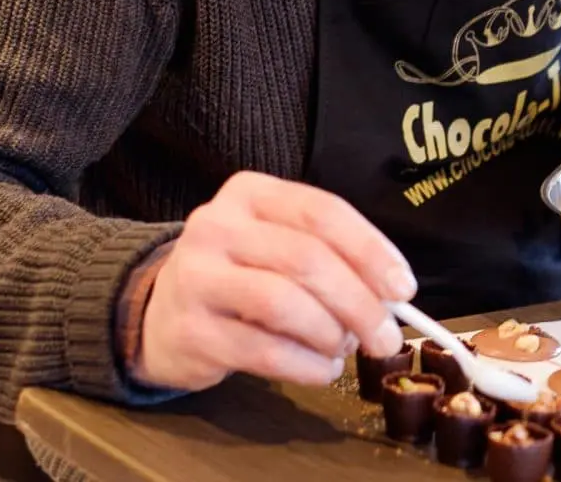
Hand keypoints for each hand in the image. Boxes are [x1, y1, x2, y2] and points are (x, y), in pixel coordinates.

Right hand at [136, 173, 416, 391]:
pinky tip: (321, 369)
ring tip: (345, 349)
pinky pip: (263, 350)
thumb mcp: (276, 241)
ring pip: (284, 303)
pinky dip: (305, 365)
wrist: (157, 309)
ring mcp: (198, 276)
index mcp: (250, 192)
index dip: (370, 250)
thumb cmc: (238, 270)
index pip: (322, 211)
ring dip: (330, 333)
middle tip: (385, 334)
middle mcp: (218, 225)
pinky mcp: (190, 330)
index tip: (403, 286)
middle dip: (359, 301)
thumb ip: (328, 253)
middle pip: (307, 259)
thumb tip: (390, 292)